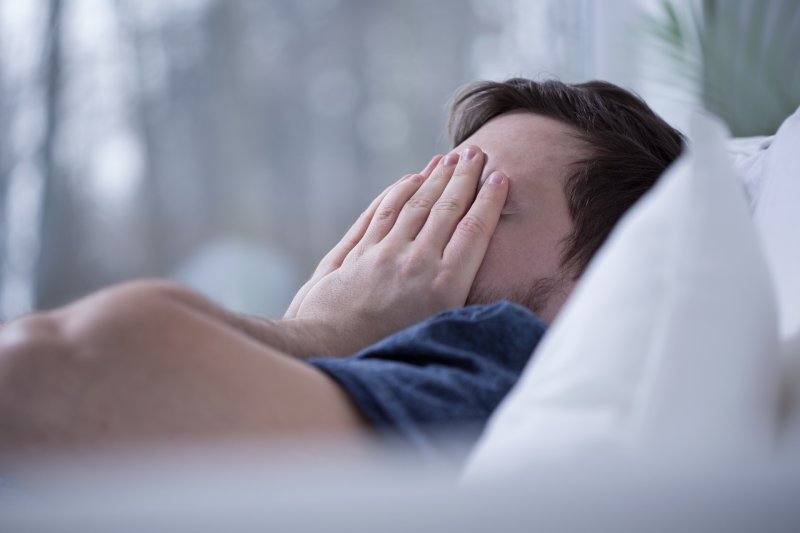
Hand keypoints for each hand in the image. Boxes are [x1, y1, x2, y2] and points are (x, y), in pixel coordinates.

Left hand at [284, 146, 508, 355]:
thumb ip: (454, 297)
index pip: (473, 231)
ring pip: (414, 205)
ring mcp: (385, 254)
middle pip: (446, 209)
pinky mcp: (359, 252)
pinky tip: (409, 179)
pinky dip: (398, 191)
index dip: (488, 201)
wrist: (327, 351)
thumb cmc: (385, 353)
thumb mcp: (434, 334)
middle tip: (476, 153)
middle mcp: (416, 263)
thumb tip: (475, 272)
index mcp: (444, 287)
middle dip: (463, 177)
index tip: (499, 178)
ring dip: (433, 178)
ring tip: (448, 158)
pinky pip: (382, 212)